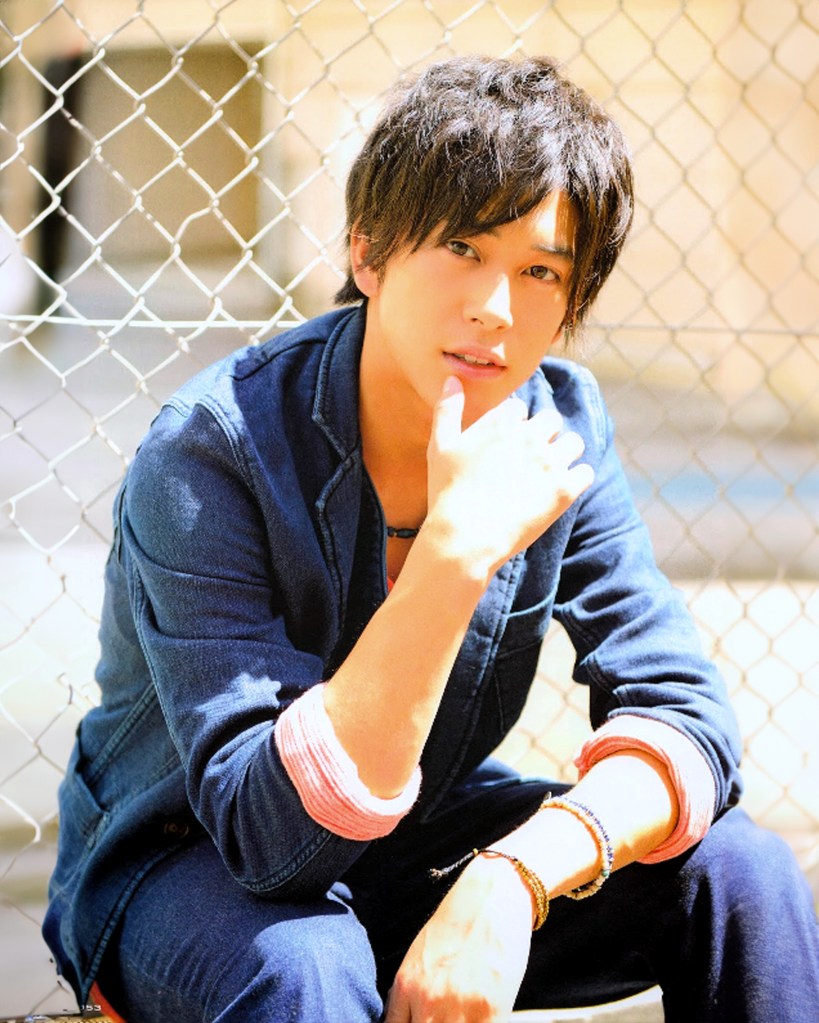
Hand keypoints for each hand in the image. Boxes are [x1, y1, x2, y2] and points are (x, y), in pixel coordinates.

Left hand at [384, 855, 533, 1022]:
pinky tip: (479, 1019)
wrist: (492, 897)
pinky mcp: (489, 1013)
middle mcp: (426, 1001)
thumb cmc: (460, 920)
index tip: (418, 1021)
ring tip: (461, 1016)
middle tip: (440, 1017)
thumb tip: (411, 1017)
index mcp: (406, 984)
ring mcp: (457, 1009)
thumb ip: (413, 990)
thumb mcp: (422, 954)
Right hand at [424, 376, 593, 582]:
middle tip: (530, 460)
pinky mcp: (564, 489)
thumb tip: (451, 379)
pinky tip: (559, 491)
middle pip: (551, 420)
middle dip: (543, 435)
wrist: (465, 537)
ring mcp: (550, 462)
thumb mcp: (440, 447)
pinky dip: (576, 480)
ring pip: (574, 442)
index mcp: (501, 421)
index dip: (513, 426)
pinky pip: (586, 472)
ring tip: (549, 474)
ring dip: (564, 453)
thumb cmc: (448, 493)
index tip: (505, 447)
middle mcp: (530, 435)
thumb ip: (448, 410)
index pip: (520, 408)